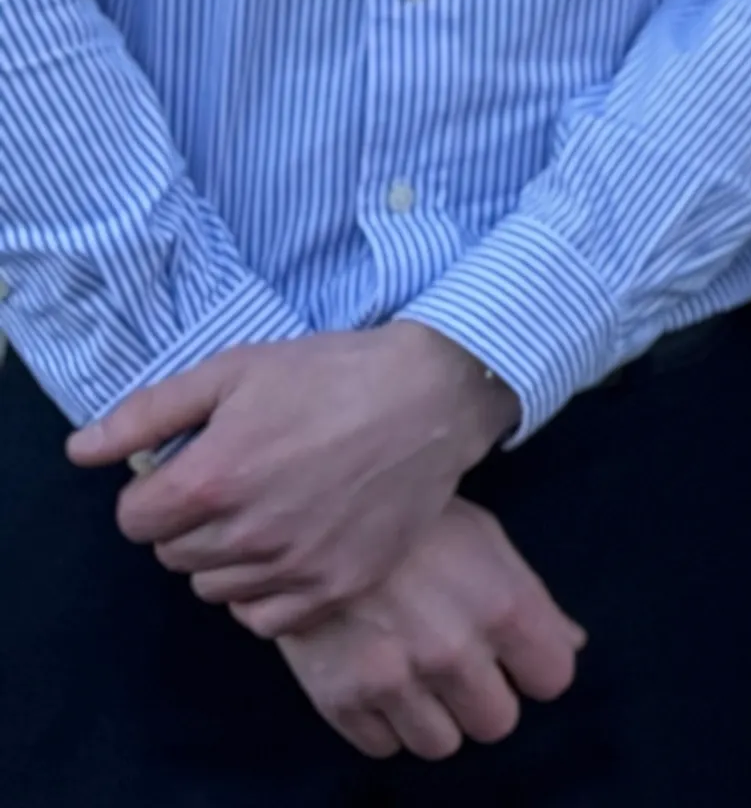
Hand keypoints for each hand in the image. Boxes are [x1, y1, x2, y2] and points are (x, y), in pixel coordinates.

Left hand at [71, 321, 519, 630]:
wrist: (433, 394)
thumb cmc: (331, 374)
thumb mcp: (235, 370)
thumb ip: (149, 413)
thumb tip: (80, 451)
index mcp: (211, 480)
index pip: (135, 520)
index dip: (157, 492)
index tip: (195, 467)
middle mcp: (246, 534)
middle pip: (174, 556)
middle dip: (192, 523)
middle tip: (240, 483)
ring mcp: (294, 566)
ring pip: (216, 588)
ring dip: (227, 557)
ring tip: (270, 511)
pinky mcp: (336, 585)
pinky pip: (264, 617)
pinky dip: (265, 591)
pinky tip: (290, 548)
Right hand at [270, 499, 583, 762]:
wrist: (310, 521)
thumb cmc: (414, 524)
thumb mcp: (487, 541)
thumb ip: (532, 601)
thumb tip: (571, 643)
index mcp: (503, 606)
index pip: (553, 678)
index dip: (536, 668)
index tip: (516, 658)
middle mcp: (454, 652)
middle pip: (497, 722)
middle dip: (485, 699)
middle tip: (463, 670)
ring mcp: (395, 682)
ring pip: (441, 745)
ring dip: (435, 718)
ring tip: (418, 679)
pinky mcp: (340, 702)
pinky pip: (384, 747)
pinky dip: (384, 724)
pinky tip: (379, 684)